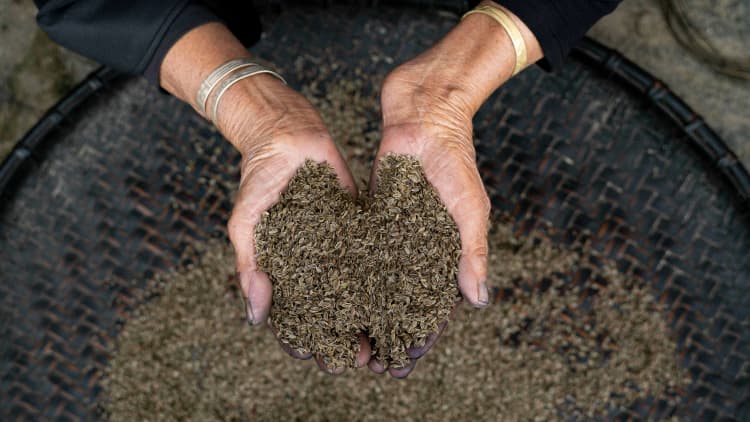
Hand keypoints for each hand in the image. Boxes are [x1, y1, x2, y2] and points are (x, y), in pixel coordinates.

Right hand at [226, 78, 371, 373]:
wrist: (287, 131)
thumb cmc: (258, 177)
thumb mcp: (246, 222)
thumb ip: (249, 266)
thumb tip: (255, 317)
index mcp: (285, 267)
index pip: (293, 313)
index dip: (304, 339)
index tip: (317, 360)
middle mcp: (314, 260)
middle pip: (330, 308)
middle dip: (344, 335)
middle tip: (362, 358)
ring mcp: (338, 244)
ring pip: (356, 286)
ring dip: (369, 313)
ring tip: (386, 337)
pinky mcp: (360, 224)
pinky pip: (374, 251)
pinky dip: (387, 273)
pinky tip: (403, 292)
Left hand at [367, 1, 543, 377]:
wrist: (425, 111)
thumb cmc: (456, 157)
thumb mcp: (470, 208)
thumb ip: (473, 253)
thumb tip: (478, 302)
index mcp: (445, 251)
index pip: (433, 305)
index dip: (420, 336)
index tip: (403, 363)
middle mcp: (416, 247)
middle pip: (399, 301)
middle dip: (383, 333)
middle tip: (365, 363)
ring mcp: (391, 232)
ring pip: (375, 280)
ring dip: (361, 310)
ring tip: (342, 337)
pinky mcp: (370, 214)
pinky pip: (356, 248)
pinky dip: (345, 272)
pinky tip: (326, 294)